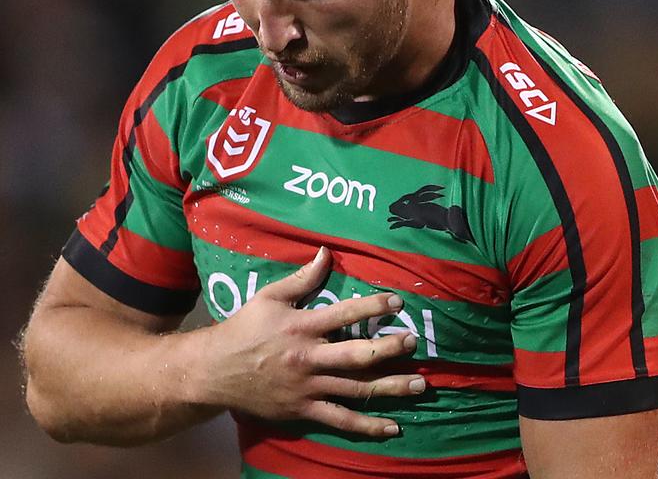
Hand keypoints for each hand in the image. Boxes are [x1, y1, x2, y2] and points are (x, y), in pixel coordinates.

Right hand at [193, 247, 423, 435]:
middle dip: (388, 348)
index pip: (344, 314)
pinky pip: (340, 421)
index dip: (372, 307)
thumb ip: (301, 278)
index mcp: (302, 327)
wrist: (214, 371)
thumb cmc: (244, 328)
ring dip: (391, 387)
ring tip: (421, 384)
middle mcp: (308, 359)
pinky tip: (393, 426)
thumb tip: (326, 253)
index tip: (397, 302)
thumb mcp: (270, 296)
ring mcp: (307, 389)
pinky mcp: (303, 411)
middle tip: (413, 341)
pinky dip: (368, 426)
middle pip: (356, 355)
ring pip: (356, 390)